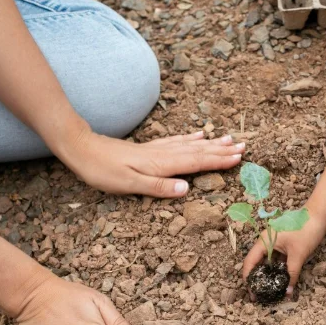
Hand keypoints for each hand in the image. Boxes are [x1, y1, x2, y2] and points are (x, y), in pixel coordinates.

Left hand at [61, 126, 242, 196]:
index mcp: (161, 164)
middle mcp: (162, 154)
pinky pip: (177, 141)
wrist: (81, 148)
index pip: (196, 163)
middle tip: (244, 147)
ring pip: (190, 145)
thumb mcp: (128, 184)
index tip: (239, 158)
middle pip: (198, 152)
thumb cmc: (102, 171)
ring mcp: (156, 149)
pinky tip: (198, 135)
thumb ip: (158, 187)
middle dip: (221, 151)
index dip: (218, 161)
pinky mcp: (148, 148)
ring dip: (211, 144)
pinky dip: (191, 139)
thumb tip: (186, 189)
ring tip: (229, 139)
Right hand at [242, 213, 325, 295]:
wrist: (319, 215)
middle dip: (257, 279)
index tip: (251, 293)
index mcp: (264, 241)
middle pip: (257, 262)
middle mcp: (267, 242)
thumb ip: (292, 274)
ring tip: (269, 290)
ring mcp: (275, 243)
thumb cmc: (306, 230)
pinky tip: (281, 280)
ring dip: (269, 275)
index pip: (250, 262)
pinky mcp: (284, 244)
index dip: (248, 278)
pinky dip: (278, 269)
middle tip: (259, 295)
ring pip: (268, 262)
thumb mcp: (298, 255)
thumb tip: (288, 291)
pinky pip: (277, 259)